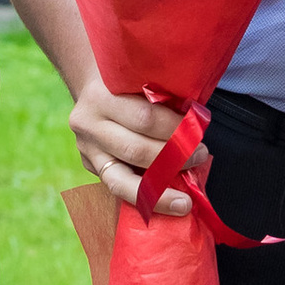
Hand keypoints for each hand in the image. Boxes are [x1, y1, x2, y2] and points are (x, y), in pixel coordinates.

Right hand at [68, 78, 203, 215]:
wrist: (92, 87)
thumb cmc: (127, 83)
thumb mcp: (141, 79)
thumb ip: (161, 100)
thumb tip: (196, 128)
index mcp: (101, 96)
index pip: (145, 118)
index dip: (175, 130)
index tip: (198, 133)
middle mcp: (88, 125)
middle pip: (135, 150)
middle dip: (173, 159)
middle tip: (198, 157)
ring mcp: (85, 149)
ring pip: (120, 181)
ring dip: (158, 192)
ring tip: (183, 201)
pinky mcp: (88, 166)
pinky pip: (117, 189)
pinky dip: (143, 198)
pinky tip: (163, 205)